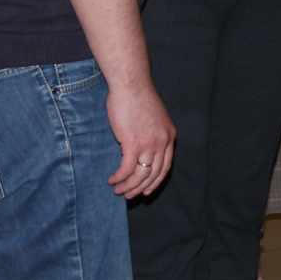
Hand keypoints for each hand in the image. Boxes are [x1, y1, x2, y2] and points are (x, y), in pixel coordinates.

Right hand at [106, 83, 174, 198]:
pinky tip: (111, 179)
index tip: (146, 190)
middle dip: (140, 188)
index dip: (155, 182)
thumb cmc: (137, 96)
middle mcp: (162, 142)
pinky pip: (126, 168)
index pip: (165, 167)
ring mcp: (149, 144)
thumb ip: (151, 132)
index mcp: (169, 136)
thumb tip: (141, 147)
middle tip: (129, 195)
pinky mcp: (133, 143)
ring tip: (118, 190)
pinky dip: (119, 177)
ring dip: (128, 186)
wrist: (130, 84)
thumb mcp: (153, 116)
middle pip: (153, 175)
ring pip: (140, 175)